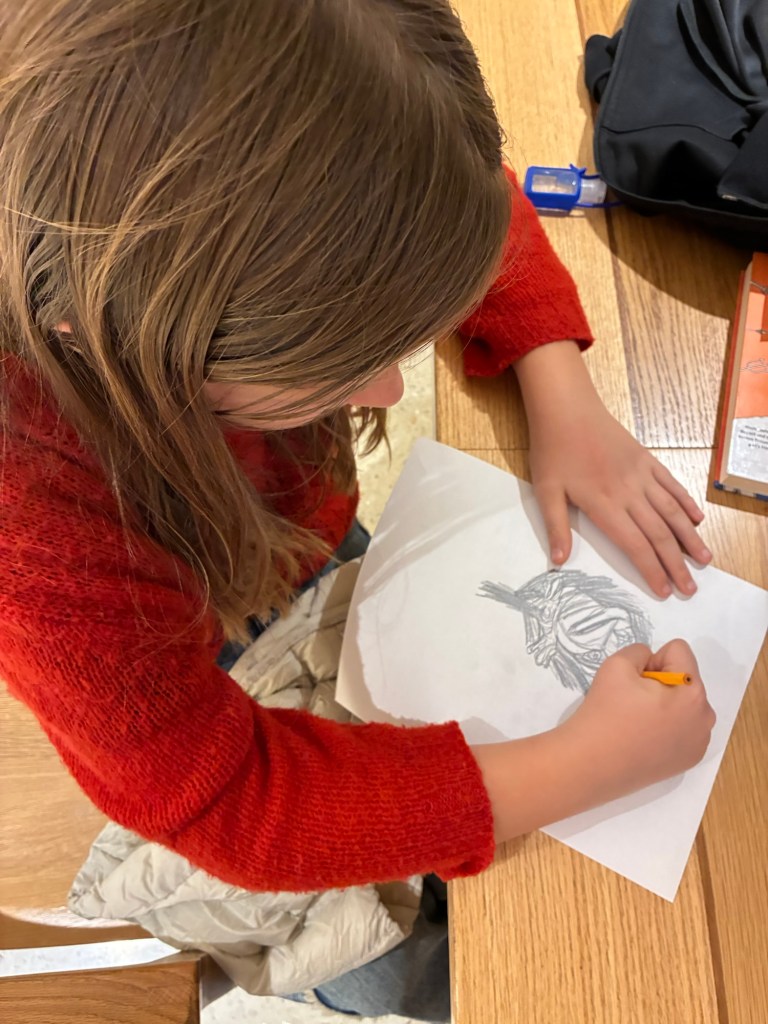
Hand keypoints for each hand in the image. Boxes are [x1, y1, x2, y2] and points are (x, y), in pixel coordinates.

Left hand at [515, 341, 711, 596]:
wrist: (566, 408)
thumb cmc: (552, 450)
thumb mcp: (545, 491)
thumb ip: (556, 527)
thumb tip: (558, 562)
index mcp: (604, 504)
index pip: (635, 544)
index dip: (651, 570)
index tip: (665, 591)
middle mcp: (629, 492)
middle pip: (659, 534)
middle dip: (676, 564)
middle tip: (691, 588)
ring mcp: (641, 474)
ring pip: (671, 511)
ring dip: (689, 537)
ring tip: (704, 560)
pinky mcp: (646, 459)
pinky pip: (671, 484)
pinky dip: (686, 502)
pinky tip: (697, 519)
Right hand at [561, 640, 715, 803]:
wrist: (592, 764)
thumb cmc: (605, 712)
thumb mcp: (616, 664)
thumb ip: (639, 651)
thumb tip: (650, 662)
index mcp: (692, 692)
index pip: (678, 651)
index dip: (652, 660)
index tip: (635, 682)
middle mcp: (704, 717)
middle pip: (685, 679)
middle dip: (662, 683)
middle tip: (633, 703)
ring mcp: (699, 741)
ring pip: (686, 704)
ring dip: (666, 704)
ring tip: (639, 722)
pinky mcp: (690, 759)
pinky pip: (685, 727)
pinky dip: (668, 727)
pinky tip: (645, 739)